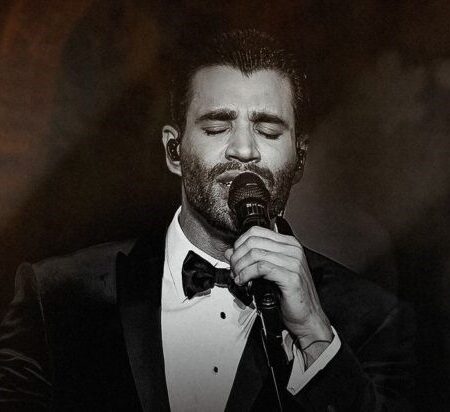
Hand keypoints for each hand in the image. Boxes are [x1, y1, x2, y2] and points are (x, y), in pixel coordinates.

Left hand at [224, 226, 332, 347]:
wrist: (307, 316)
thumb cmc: (289, 296)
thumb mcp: (268, 273)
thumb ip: (251, 259)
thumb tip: (230, 252)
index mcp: (288, 244)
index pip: (256, 231)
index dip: (239, 243)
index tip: (235, 257)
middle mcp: (292, 250)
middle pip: (253, 242)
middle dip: (237, 256)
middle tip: (233, 269)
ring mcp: (293, 262)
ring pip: (255, 254)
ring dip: (240, 266)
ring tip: (238, 277)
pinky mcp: (291, 276)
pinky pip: (261, 268)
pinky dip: (247, 274)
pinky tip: (244, 281)